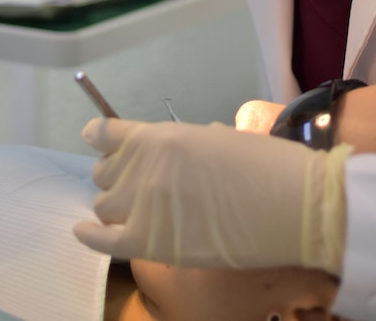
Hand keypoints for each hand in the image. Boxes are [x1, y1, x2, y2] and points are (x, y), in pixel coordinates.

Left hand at [74, 117, 351, 273]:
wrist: (290, 204)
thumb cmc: (265, 166)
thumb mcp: (216, 139)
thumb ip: (180, 146)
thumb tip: (168, 160)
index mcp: (162, 136)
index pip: (108, 134)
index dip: (101, 137)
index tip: (97, 139)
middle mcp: (145, 168)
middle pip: (105, 172)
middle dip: (117, 175)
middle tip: (136, 183)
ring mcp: (143, 206)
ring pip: (105, 206)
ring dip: (117, 205)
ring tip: (134, 209)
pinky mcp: (150, 242)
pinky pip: (104, 241)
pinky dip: (92, 237)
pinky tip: (85, 233)